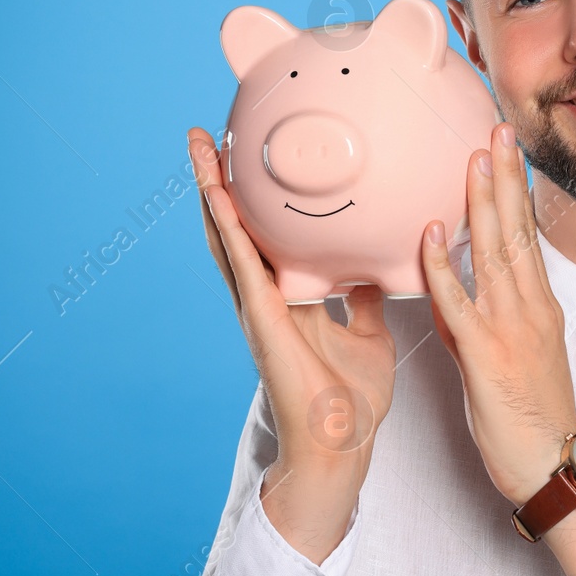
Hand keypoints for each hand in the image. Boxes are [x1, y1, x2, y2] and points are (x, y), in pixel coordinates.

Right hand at [188, 127, 397, 560]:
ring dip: (211, 190)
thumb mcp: (367, 332)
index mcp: (288, 296)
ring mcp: (258, 307)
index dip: (251, 197)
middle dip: (219, 180)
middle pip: (234, 226)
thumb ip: (363, 299)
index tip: (245, 155)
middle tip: (207, 133)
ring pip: (227, 236)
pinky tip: (217, 196)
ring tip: (199, 145)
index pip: (263, 235)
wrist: (343, 442)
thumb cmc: (351, 398)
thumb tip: (376, 268)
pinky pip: (243, 264)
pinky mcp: (262, 320)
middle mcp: (265, 296)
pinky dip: (228, 228)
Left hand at [420, 121, 575, 506]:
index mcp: (539, 306)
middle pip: (516, 230)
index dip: (515, 191)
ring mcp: (511, 328)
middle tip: (496, 129)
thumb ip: (479, 319)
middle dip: (504, 177)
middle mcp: (530, 308)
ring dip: (482, 202)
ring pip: (495, 252)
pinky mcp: (487, 355)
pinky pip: (461, 302)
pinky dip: (443, 266)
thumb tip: (453, 289)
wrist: (554, 467)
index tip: (505, 152)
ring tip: (473, 158)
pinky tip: (430, 234)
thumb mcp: (512, 358)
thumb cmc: (533, 419)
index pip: (526, 236)